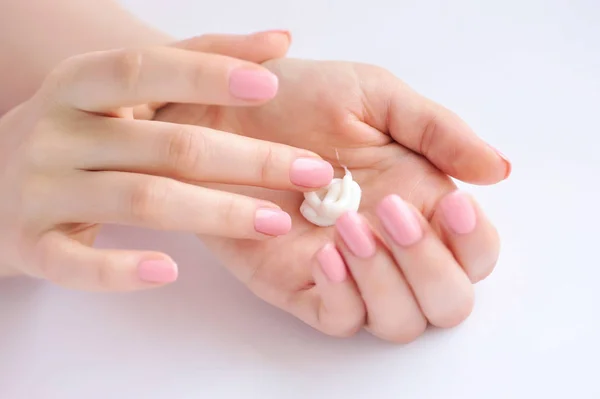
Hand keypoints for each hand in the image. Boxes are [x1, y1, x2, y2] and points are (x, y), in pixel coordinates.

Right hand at [0, 32, 334, 289]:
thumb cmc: (77, 131)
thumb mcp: (118, 88)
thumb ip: (197, 59)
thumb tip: (279, 40)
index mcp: (80, 84)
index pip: (147, 70)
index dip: (208, 74)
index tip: (272, 83)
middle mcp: (57, 131)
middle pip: (165, 145)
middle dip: (247, 159)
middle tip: (313, 172)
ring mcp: (40, 189)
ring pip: (139, 201)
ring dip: (214, 213)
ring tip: (276, 223)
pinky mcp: (30, 244)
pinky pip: (76, 263)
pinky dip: (122, 270)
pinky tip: (170, 272)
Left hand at [155, 58, 510, 341]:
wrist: (226, 109)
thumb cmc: (299, 98)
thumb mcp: (376, 98)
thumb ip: (437, 132)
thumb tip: (497, 170)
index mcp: (420, 201)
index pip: (475, 253)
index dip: (475, 242)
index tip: (451, 204)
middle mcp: (390, 247)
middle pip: (446, 302)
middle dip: (429, 266)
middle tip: (389, 209)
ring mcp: (347, 272)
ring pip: (398, 322)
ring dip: (386, 282)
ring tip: (349, 225)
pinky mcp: (298, 285)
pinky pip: (338, 321)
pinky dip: (343, 297)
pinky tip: (325, 253)